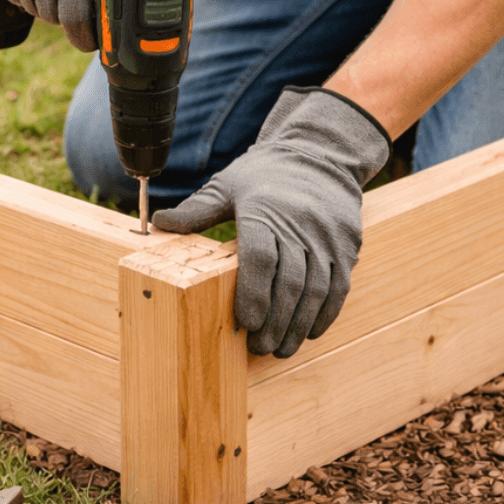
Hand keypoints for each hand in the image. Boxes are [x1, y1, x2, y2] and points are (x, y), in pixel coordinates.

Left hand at [152, 87, 390, 357]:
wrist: (320, 154)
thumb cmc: (266, 174)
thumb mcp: (227, 185)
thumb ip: (196, 210)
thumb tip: (157, 223)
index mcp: (265, 210)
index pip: (261, 257)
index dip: (253, 293)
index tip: (246, 323)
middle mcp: (300, 224)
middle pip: (290, 280)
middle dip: (275, 320)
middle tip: (260, 347)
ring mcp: (327, 237)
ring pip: (317, 289)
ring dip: (299, 324)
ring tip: (282, 348)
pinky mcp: (346, 246)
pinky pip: (339, 286)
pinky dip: (324, 313)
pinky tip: (308, 331)